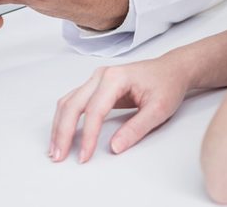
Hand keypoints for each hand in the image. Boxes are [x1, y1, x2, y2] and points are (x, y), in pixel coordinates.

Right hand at [49, 56, 189, 162]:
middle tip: (59, 155)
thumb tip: (114, 147)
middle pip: (72, 104)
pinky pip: (73, 102)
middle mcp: (100, 76)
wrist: (171, 70)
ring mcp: (95, 80)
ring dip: (59, 126)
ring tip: (56, 149)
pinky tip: (62, 134)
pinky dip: (65, 119)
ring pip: (68, 102)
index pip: (94, 110)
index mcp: (115, 78)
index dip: (88, 135)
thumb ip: (135, 129)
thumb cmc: (166, 84)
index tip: (85, 155)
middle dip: (63, 132)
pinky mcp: (94, 87)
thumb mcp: (158, 110)